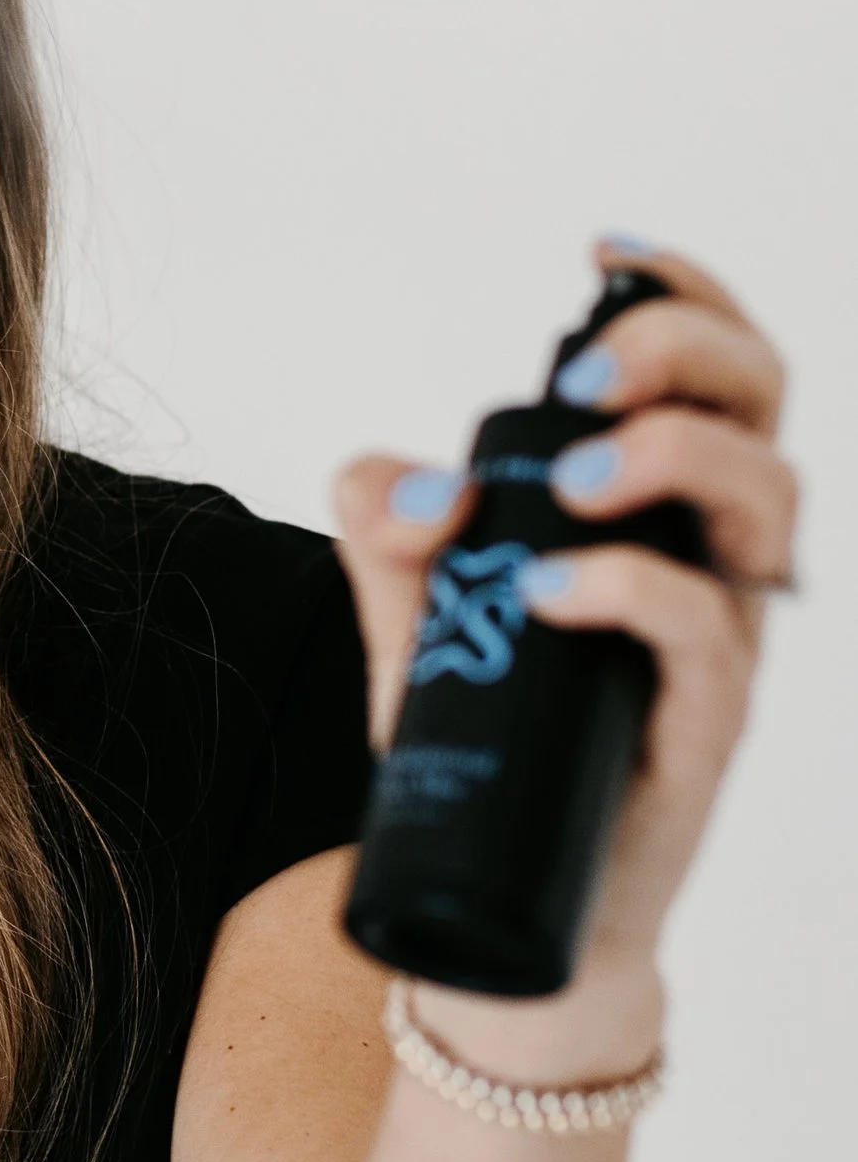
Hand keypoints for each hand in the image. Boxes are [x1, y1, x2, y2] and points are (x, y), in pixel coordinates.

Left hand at [332, 236, 797, 1049]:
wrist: (503, 907)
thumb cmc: (485, 740)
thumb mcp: (413, 616)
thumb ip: (391, 531)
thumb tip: (409, 482)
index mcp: (661, 508)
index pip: (713, 371)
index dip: (680, 292)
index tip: (601, 254)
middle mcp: (712, 557)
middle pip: (763, 404)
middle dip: (684, 351)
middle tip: (578, 380)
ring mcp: (721, 638)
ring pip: (769, 501)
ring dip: (673, 456)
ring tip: (568, 484)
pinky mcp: (706, 725)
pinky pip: (708, 633)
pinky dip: (633, 589)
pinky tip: (552, 589)